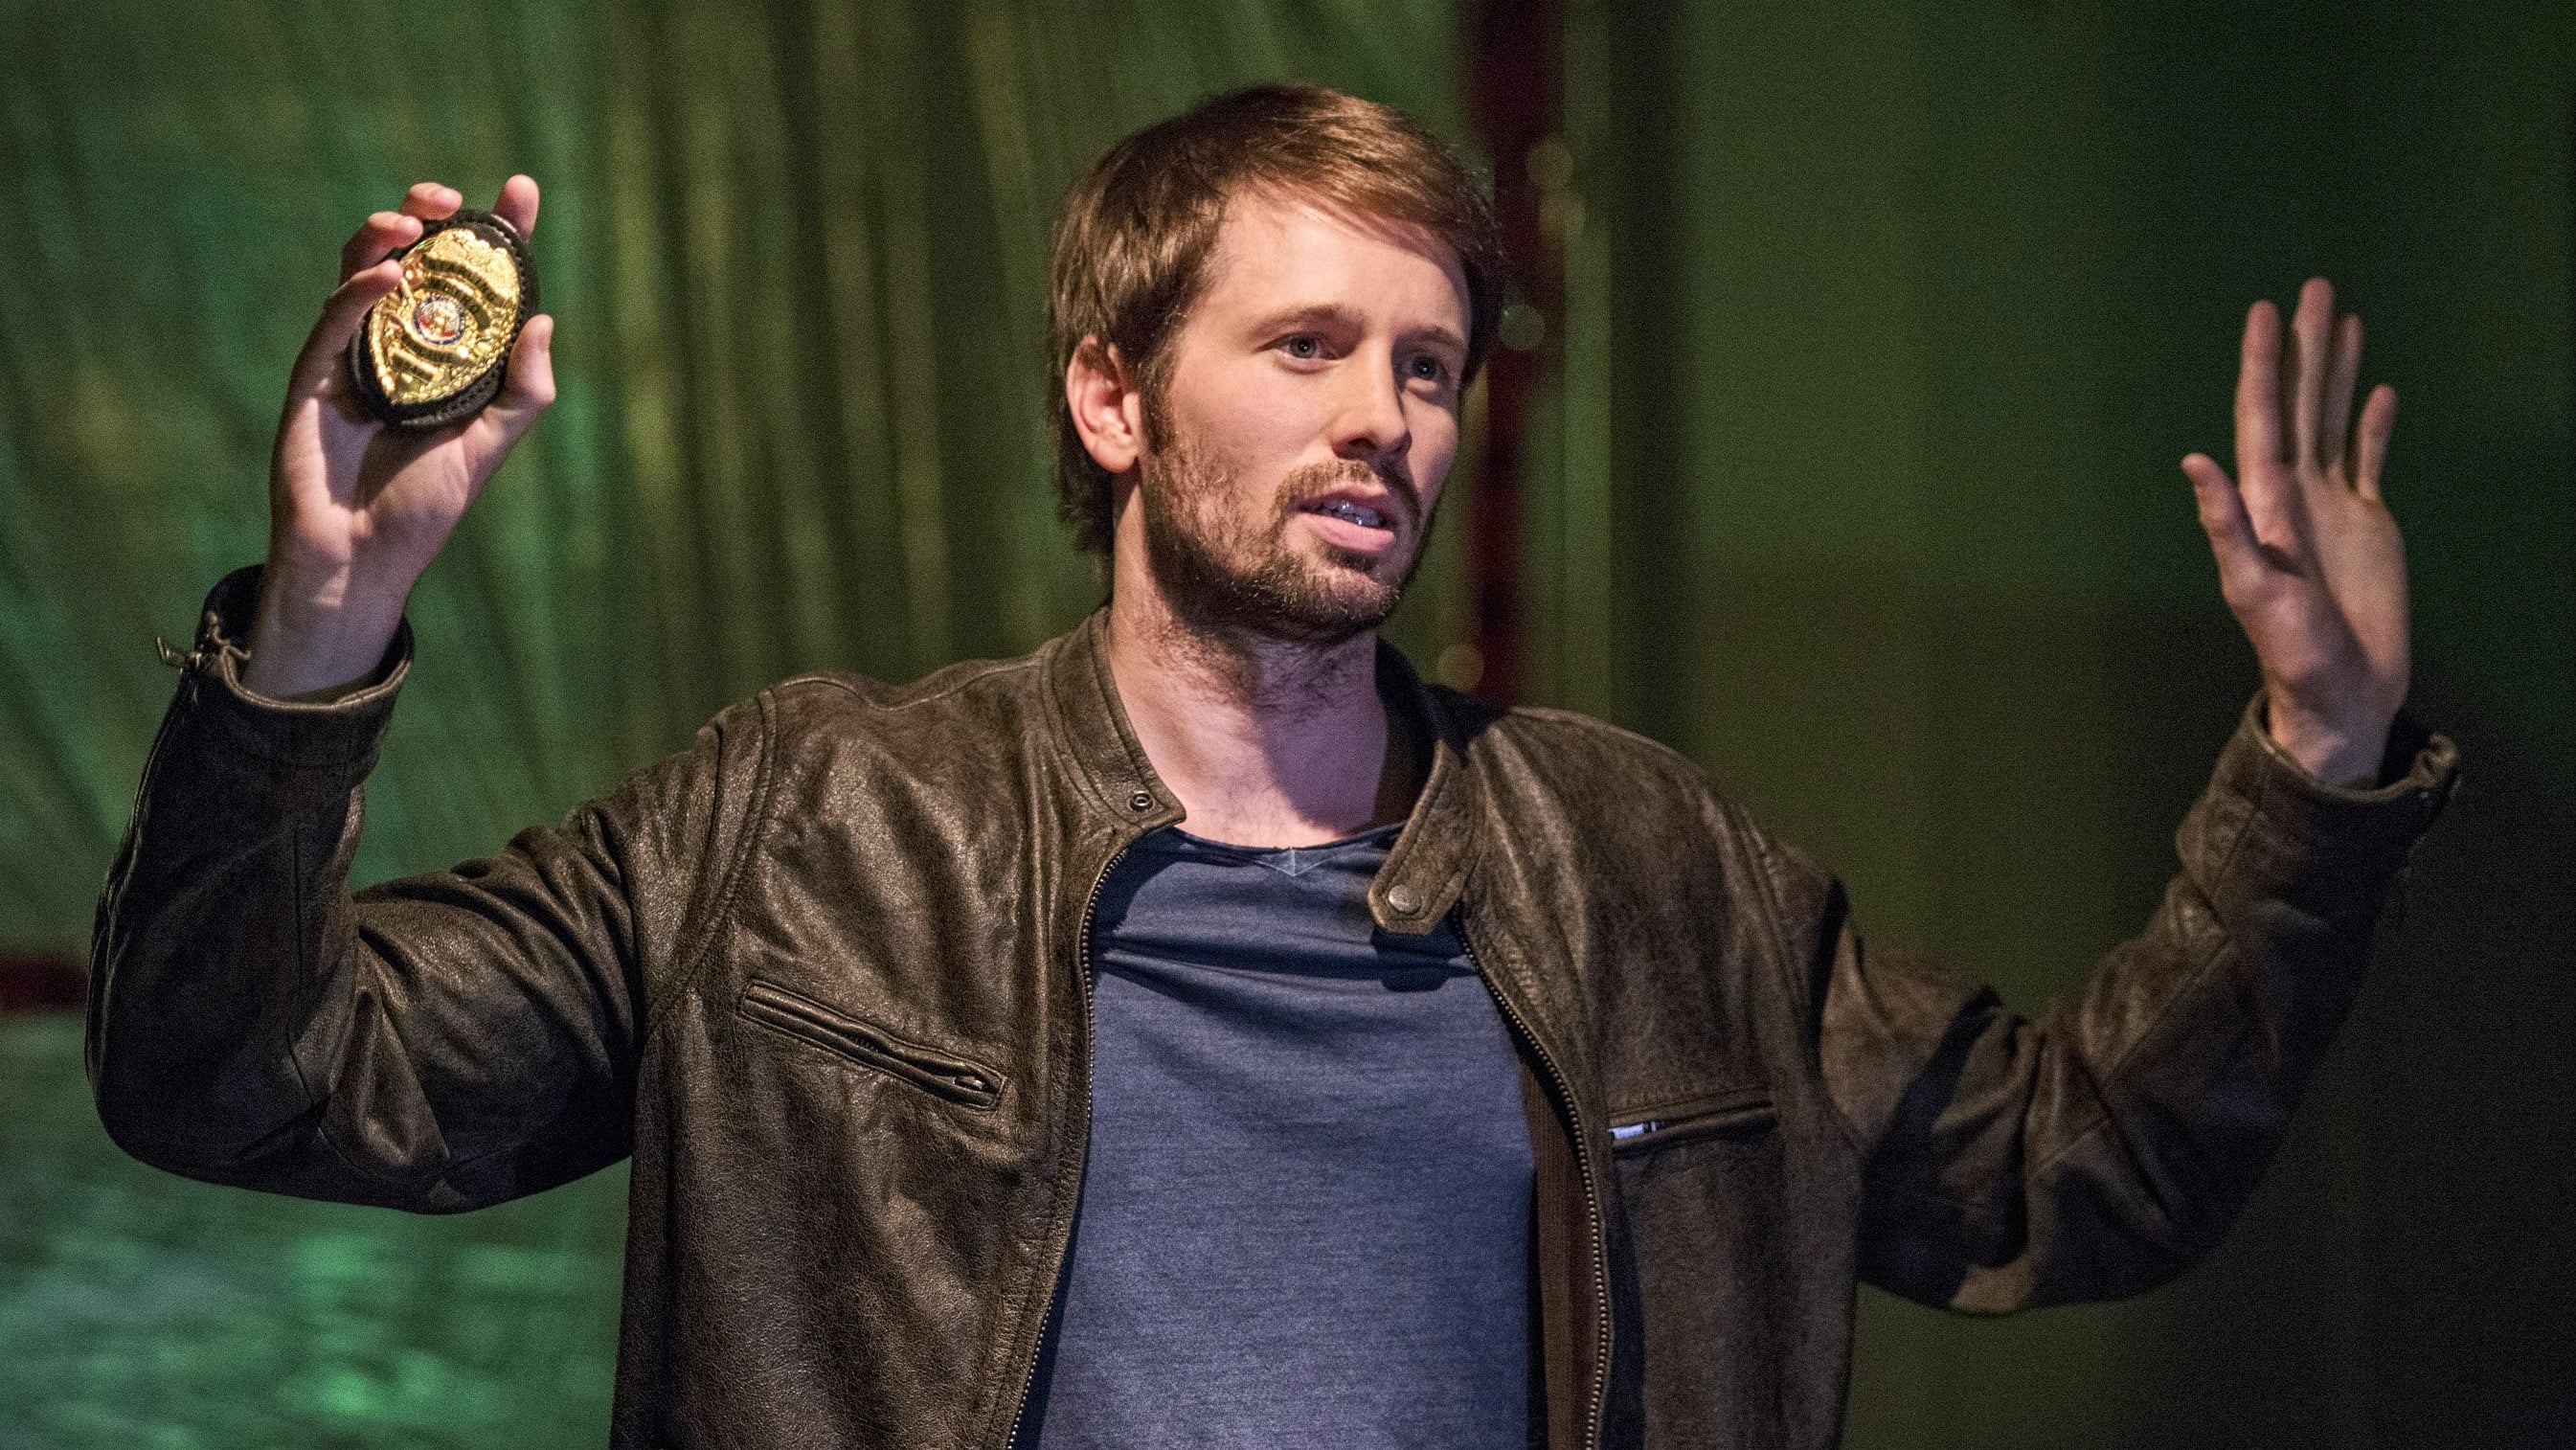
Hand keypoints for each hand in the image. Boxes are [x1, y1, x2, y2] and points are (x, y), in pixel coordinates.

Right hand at [243, 176, 555, 697]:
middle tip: (446, 198)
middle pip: (410, 259)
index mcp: (444, 356)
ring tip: (410, 220)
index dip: (495, 232)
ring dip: (383, 238)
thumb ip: (522, 391)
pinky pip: (331, 321)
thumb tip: (545, 321)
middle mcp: (397, 345)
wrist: (362, 561)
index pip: (472, 281)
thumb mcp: (488, 447)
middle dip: (427, 217)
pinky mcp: (311, 376)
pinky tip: (386, 275)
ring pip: (359, 273)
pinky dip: (356, 292)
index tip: (520, 188)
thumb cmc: (422, 508)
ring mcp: (350, 356)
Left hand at [2181, 278, 2407, 786]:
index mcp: (2264, 500)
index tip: (2264, 312)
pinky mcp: (2367, 521)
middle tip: (2313, 286)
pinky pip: (2368, 458)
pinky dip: (2373, 424)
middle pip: (2299, 402)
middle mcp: (2294, 491)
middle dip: (2304, 346)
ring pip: (2332, 418)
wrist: (2341, 689)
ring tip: (2344, 317)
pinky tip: (2378, 390)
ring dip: (2336, 370)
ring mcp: (2331, 502)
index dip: (2262, 365)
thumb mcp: (2254, 589)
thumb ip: (2227, 526)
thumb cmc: (2291, 649)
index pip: (2261, 416)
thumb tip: (2196, 461)